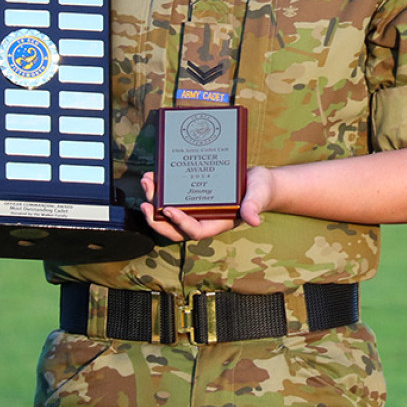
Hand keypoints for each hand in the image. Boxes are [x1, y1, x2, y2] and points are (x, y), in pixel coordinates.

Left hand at [139, 167, 274, 240]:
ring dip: (154, 200)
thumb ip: (254, 206)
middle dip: (156, 219)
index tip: (167, 210)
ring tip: (147, 182)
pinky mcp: (192, 196)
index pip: (194, 231)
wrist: (259, 181)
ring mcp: (196, 208)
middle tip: (145, 204)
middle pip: (174, 228)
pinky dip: (161, 189)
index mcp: (217, 223)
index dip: (179, 224)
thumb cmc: (260, 190)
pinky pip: (172, 197)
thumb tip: (254, 221)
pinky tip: (155, 175)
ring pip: (168, 212)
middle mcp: (203, 218)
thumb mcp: (259, 195)